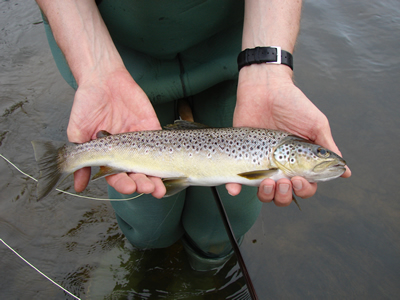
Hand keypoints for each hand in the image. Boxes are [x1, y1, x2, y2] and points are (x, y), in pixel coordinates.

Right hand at [67, 68, 165, 197]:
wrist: (101, 79)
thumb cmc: (87, 104)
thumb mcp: (77, 133)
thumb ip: (80, 160)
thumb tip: (78, 186)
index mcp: (109, 154)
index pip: (118, 176)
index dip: (123, 184)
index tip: (129, 188)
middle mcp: (126, 150)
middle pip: (137, 173)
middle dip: (143, 183)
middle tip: (148, 189)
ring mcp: (141, 139)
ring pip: (152, 163)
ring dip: (157, 177)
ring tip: (160, 187)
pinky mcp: (152, 127)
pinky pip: (161, 142)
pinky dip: (166, 155)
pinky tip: (170, 167)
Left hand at [226, 64, 350, 205]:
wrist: (265, 88)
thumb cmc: (293, 104)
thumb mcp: (316, 125)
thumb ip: (327, 149)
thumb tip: (346, 172)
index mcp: (300, 162)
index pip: (305, 187)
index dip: (304, 190)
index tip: (299, 179)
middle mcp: (280, 166)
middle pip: (283, 195)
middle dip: (284, 195)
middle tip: (283, 182)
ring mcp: (260, 164)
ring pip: (262, 193)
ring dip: (265, 195)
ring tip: (267, 182)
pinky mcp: (241, 157)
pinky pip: (235, 179)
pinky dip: (233, 188)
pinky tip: (234, 188)